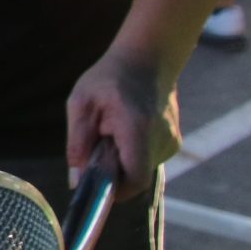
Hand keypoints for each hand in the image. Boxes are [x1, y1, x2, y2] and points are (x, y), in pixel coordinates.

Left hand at [65, 46, 175, 195]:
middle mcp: (161, 137)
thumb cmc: (108, 79)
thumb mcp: (81, 103)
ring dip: (124, 160)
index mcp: (137, 127)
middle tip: (100, 145)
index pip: (136, 178)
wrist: (146, 59)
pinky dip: (134, 153)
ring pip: (142, 168)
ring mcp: (172, 139)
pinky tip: (126, 130)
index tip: (98, 184)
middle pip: (136, 175)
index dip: (117, 190)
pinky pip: (149, 159)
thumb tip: (76, 181)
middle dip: (114, 170)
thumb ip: (77, 143)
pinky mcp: (174, 141)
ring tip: (113, 132)